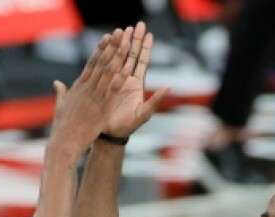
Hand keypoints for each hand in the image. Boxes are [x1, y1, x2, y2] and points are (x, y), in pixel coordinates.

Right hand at [49, 28, 131, 153]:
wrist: (64, 142)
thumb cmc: (62, 127)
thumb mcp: (60, 106)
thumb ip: (61, 93)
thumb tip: (57, 84)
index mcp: (78, 87)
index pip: (91, 64)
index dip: (100, 50)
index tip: (107, 38)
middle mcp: (86, 89)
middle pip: (101, 63)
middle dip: (111, 47)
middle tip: (120, 32)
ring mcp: (94, 97)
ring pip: (108, 72)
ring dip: (118, 56)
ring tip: (127, 43)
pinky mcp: (101, 108)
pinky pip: (113, 90)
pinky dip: (121, 78)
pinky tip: (129, 68)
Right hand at [103, 22, 170, 138]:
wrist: (109, 133)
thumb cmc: (127, 126)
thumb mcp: (144, 113)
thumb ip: (156, 100)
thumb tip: (170, 87)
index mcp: (137, 85)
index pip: (142, 61)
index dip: (145, 48)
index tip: (148, 34)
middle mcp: (127, 80)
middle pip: (132, 55)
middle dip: (134, 40)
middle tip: (136, 25)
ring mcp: (114, 80)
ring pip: (118, 58)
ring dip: (121, 43)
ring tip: (123, 28)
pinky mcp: (103, 83)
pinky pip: (105, 65)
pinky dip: (106, 53)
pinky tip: (106, 43)